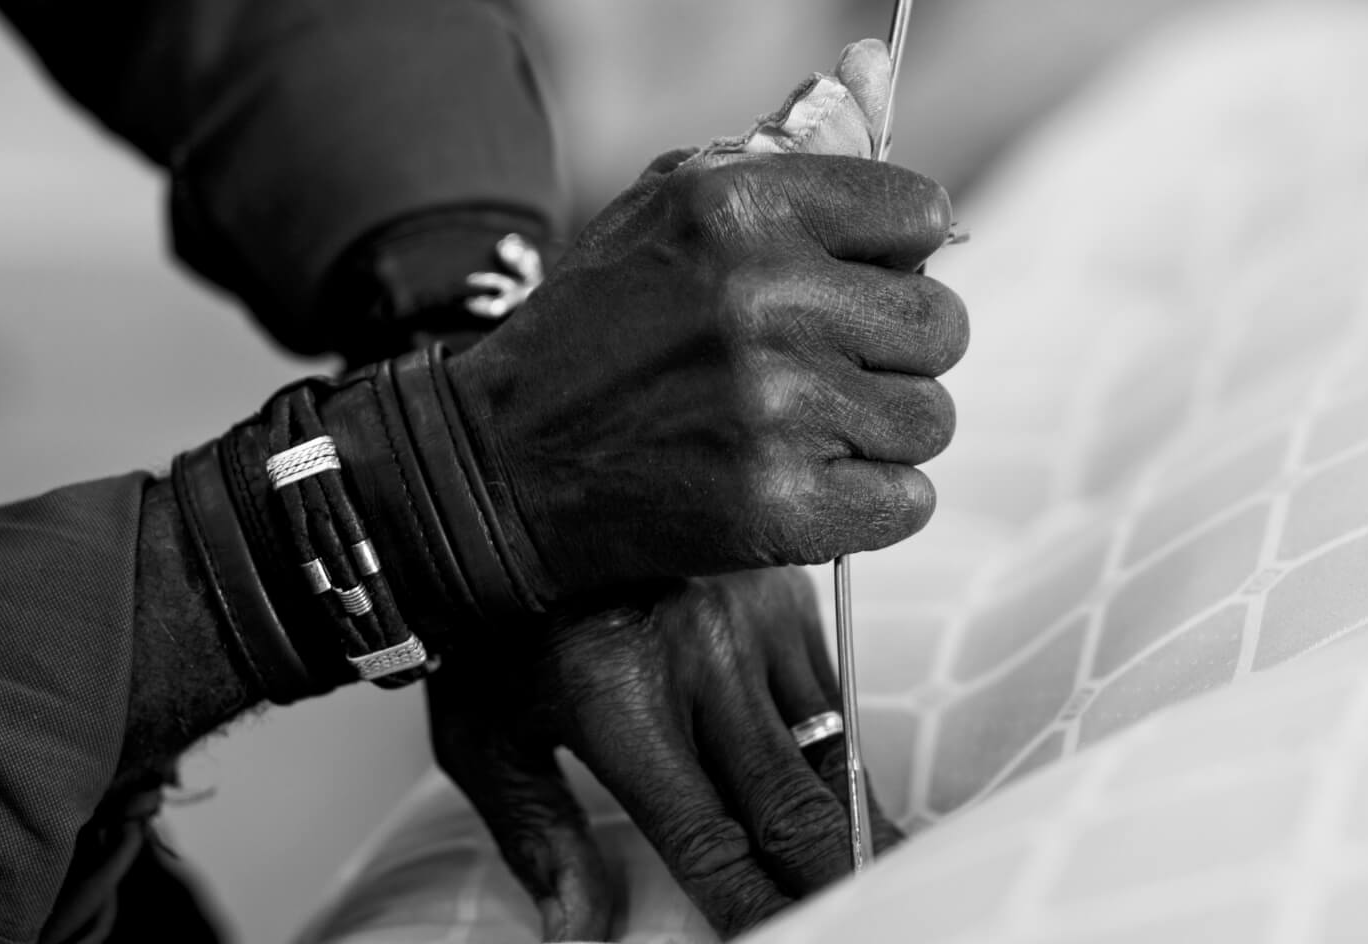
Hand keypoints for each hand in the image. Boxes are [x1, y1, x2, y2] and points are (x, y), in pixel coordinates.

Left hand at [430, 569, 904, 939]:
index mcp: (619, 698)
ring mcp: (751, 615)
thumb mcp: (484, 732)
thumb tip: (578, 936)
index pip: (710, 839)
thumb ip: (541, 838)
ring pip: (832, 745)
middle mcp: (697, 654)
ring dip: (857, 818)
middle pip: (794, 803)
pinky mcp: (783, 586)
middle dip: (834, 877)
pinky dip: (843, 747)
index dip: (755, 907)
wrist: (511, 471)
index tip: (780, 937)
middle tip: (870, 911)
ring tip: (883, 866)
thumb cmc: (490, 615)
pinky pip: (832, 686)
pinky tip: (847, 791)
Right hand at [448, 147, 967, 605]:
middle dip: (897, 351)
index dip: (900, 254)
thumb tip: (878, 61)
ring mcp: (772, 407)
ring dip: (880, 432)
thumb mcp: (671, 205)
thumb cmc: (604, 323)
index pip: (922, 213)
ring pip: (929, 419)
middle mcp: (761, 297)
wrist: (500, 463)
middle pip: (941, 324)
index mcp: (739, 204)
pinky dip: (869, 504)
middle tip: (829, 366)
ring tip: (801, 427)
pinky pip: (907, 501)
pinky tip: (803, 486)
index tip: (860, 282)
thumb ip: (790, 144)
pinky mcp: (777, 506)